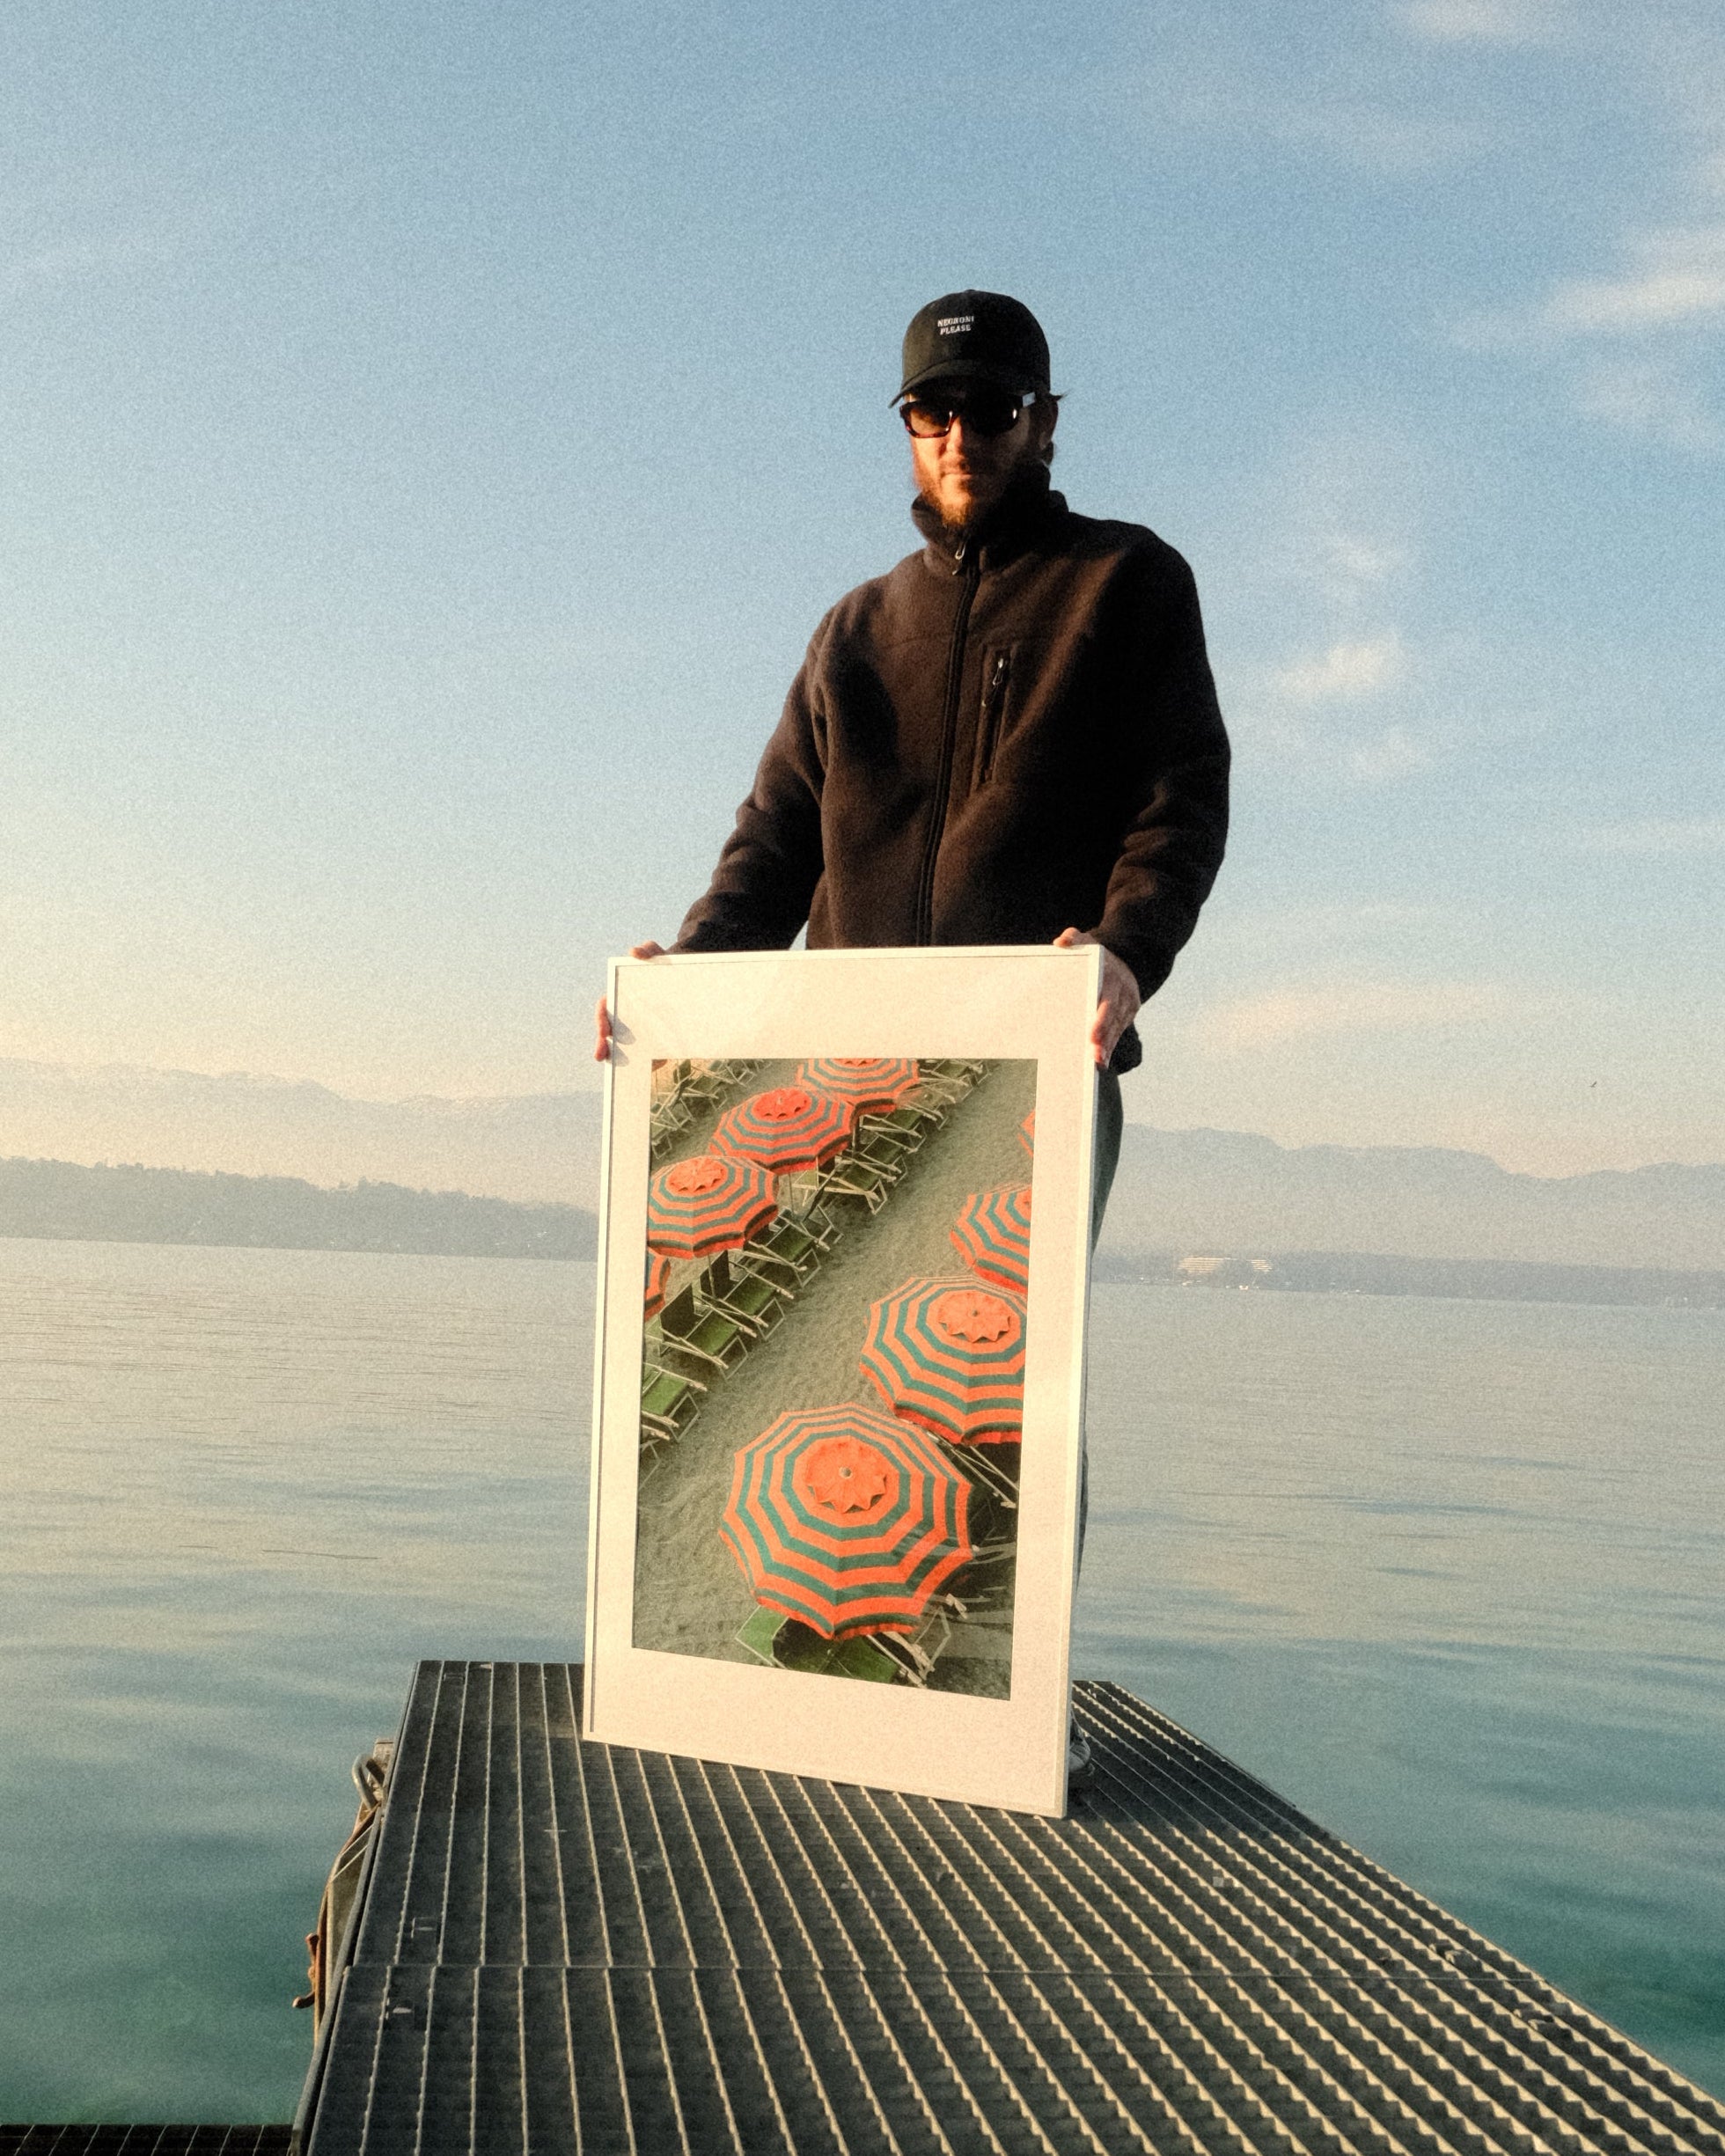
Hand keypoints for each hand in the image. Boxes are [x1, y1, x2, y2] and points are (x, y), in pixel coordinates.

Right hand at [593, 942, 665, 1060]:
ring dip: (620, 1058)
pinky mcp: (653, 1038)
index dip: (601, 1021)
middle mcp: (625, 1013)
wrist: (684, 979)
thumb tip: (635, 952)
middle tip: (602, 1056)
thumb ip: (648, 950)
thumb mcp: (659, 956)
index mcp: (621, 996)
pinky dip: (648, 1062)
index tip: (604, 1031)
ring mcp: (637, 1026)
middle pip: (608, 1032)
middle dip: (602, 1044)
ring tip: (620, 1071)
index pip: (604, 1009)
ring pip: (623, 1045)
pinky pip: (646, 1053)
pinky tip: (651, 1069)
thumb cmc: (665, 968)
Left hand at [1052, 928, 1140, 1068]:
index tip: (1093, 1035)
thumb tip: (1061, 943)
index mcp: (1111, 975)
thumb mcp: (1086, 940)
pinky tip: (1101, 1062)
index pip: (1107, 1000)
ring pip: (1118, 1028)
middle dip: (1105, 1038)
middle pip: (1113, 1019)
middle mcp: (1122, 991)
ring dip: (1108, 1047)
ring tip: (1098, 1064)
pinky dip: (1111, 1046)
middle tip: (1095, 1055)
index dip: (1101, 1019)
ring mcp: (1127, 1003)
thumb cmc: (1096, 953)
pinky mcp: (1128, 1013)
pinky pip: (1119, 1031)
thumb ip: (1073, 938)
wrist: (1124, 957)